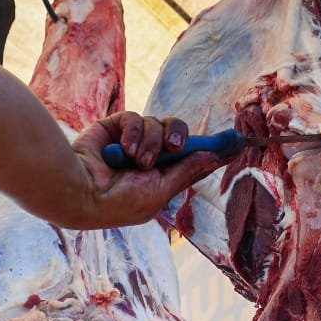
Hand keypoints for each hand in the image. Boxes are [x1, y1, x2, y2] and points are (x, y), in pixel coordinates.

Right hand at [69, 112, 226, 227]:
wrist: (82, 191)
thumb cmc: (119, 202)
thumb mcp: (160, 191)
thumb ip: (186, 172)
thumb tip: (213, 155)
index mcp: (162, 178)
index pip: (195, 160)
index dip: (215, 150)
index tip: (238, 142)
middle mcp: (150, 158)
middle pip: (179, 134)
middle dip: (179, 138)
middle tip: (176, 147)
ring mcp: (132, 142)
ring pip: (158, 125)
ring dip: (151, 142)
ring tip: (137, 160)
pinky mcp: (116, 128)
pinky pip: (135, 118)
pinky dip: (132, 133)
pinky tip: (123, 149)